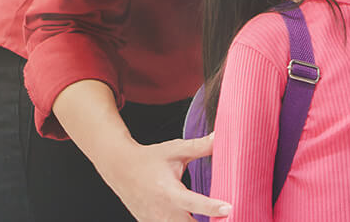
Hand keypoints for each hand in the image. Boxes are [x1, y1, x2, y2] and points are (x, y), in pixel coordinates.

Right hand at [97, 134, 231, 220]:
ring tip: (218, 218)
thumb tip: (221, 135)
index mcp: (168, 190)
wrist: (120, 168)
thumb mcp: (176, 150)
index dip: (212, 207)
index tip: (229, 208)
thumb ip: (200, 146)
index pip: (193, 203)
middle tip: (230, 216)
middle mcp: (161, 210)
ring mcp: (155, 220)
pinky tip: (198, 219)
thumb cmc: (150, 158)